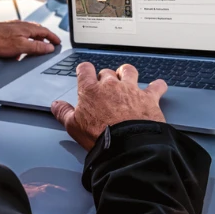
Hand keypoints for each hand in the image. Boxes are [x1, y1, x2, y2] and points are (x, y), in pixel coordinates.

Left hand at [0, 20, 61, 58]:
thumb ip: (37, 47)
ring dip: (34, 40)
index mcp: (28, 28)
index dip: (53, 37)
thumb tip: (49, 47)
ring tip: (36, 48)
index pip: (45, 31)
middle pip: (38, 31)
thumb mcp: (21, 46)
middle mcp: (21, 25)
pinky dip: (24, 41)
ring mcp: (13, 27)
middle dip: (45, 38)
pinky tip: (20, 49)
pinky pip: (20, 35)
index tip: (58, 42)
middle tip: (49, 45)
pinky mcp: (7, 31)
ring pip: (28, 33)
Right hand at [52, 62, 166, 150]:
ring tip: (126, 77)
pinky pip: (156, 86)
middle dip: (106, 77)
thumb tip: (56, 105)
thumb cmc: (100, 136)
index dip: (85, 70)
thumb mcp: (74, 126)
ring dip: (127, 73)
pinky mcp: (149, 98)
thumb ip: (64, 112)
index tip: (85, 73)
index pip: (85, 69)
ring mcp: (131, 90)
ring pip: (129, 71)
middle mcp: (111, 85)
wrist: (128, 144)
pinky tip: (158, 86)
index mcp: (91, 90)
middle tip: (105, 86)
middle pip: (107, 72)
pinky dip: (158, 86)